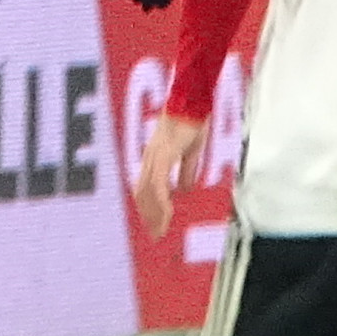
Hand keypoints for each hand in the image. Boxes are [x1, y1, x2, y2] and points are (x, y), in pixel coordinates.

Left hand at [132, 111, 204, 236]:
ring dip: (154, 213)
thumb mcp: (192, 151)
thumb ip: (187, 171)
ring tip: (160, 230)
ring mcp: (155, 156)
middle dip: (149, 216)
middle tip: (156, 235)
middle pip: (142, 193)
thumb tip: (184, 190)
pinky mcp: (164, 154)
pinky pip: (159, 183)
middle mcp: (150, 158)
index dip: (150, 208)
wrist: (193, 100)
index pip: (146, 188)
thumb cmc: (193, 120)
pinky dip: (161, 201)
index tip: (158, 225)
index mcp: (155, 157)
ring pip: (148, 192)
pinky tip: (167, 213)